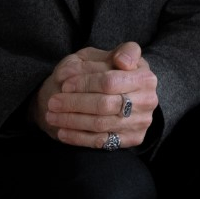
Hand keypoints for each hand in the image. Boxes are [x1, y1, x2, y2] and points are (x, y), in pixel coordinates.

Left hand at [30, 42, 158, 148]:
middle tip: (52, 102)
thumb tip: (108, 64)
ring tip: (51, 116)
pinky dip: (78, 138)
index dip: (84, 84)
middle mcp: (148, 100)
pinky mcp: (133, 139)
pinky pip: (102, 142)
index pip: (109, 81)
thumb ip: (102, 56)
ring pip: (100, 124)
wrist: (117, 94)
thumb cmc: (107, 72)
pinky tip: (62, 132)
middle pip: (104, 105)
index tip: (64, 85)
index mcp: (144, 75)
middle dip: (74, 104)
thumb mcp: (105, 56)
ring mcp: (141, 121)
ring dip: (71, 121)